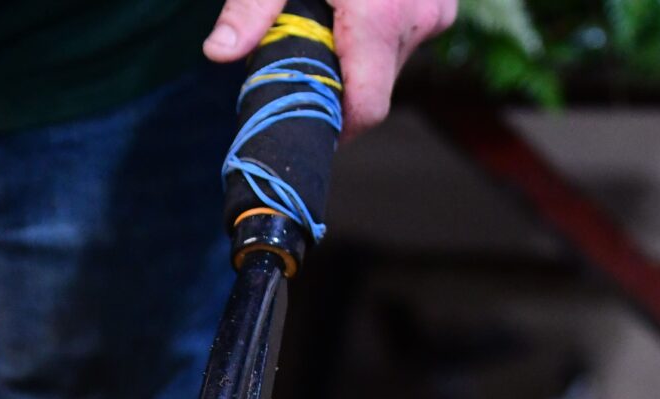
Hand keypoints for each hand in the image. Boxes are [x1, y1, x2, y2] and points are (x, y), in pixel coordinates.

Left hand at [203, 0, 456, 135]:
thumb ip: (251, 10)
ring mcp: (437, 9)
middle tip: (301, 53)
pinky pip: (407, 36)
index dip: (335, 125)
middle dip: (338, 82)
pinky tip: (353, 5)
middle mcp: (419, 17)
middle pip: (376, 89)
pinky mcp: (441, 1)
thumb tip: (218, 53)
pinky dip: (377, 34)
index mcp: (379, 16)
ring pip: (392, 65)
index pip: (367, 107)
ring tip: (328, 16)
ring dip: (357, 57)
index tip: (305, 122)